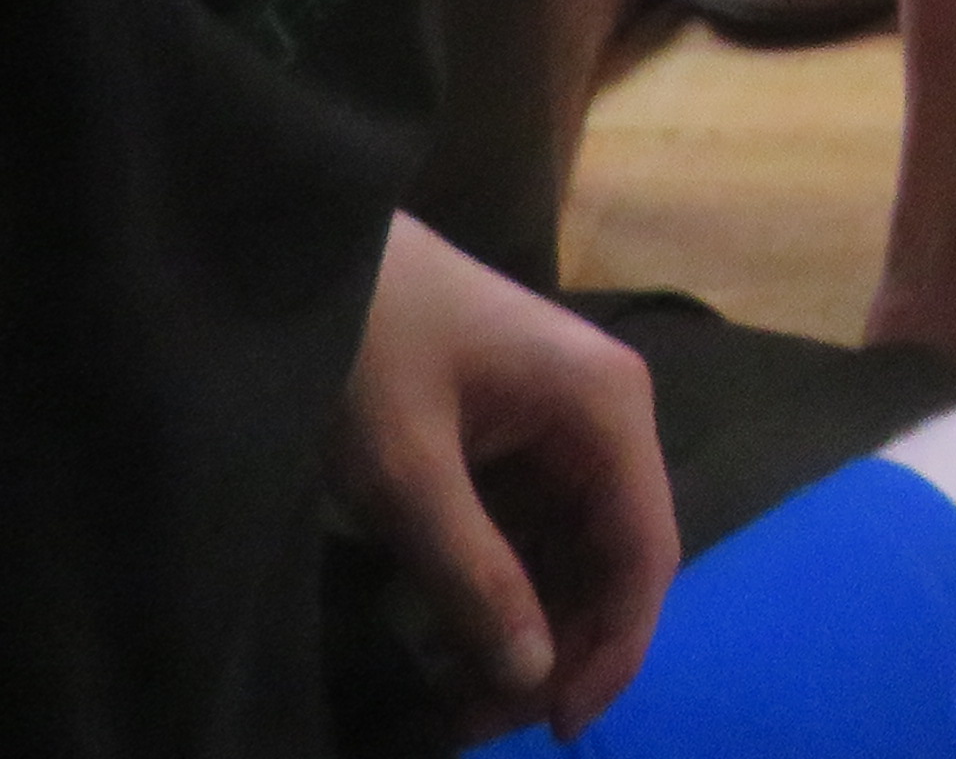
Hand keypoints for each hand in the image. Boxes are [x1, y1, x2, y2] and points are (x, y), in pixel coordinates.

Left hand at [329, 218, 672, 740]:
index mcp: (605, 407)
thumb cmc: (364, 344)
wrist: (311, 245)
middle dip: (560, 647)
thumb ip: (475, 576)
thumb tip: (533, 676)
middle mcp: (605, 411)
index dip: (614, 648)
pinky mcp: (518, 426)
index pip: (645, 551)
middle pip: (612, 556)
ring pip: (573, 548)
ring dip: (530, 625)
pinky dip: (502, 587)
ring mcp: (562, 417)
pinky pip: (534, 525)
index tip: (554, 727)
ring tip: (457, 697)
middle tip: (478, 721)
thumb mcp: (406, 472)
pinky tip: (451, 636)